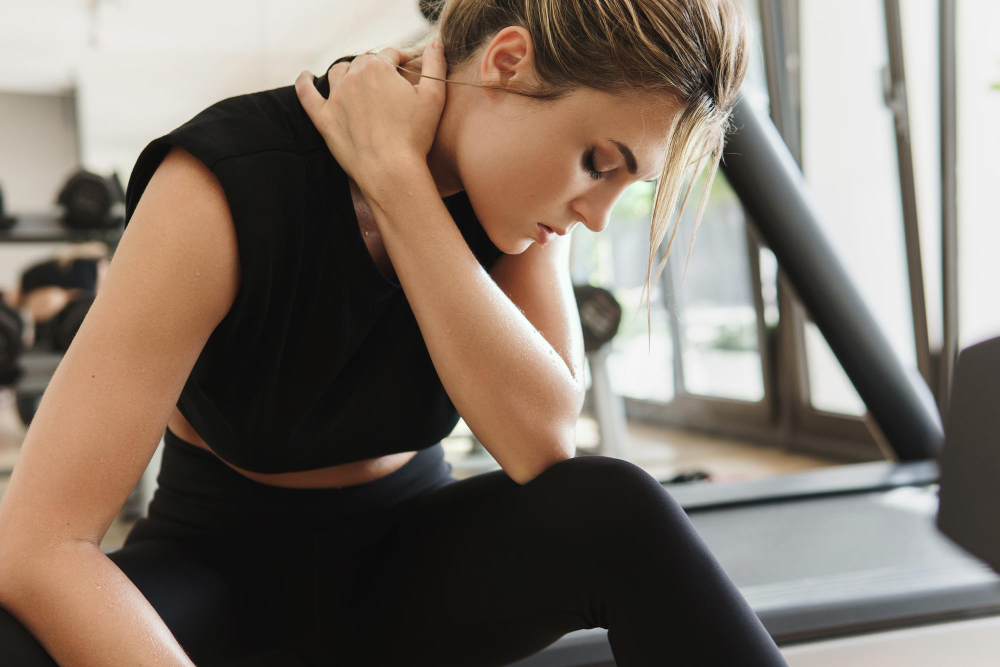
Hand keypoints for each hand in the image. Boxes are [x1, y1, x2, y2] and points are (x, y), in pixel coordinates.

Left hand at [294, 42, 446, 201]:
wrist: (390, 171)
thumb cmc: (415, 135)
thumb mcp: (434, 97)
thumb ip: (435, 65)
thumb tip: (435, 44)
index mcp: (379, 68)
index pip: (390, 54)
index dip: (401, 59)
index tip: (407, 67)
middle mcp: (354, 77)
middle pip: (364, 62)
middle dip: (376, 67)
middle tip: (386, 80)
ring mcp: (336, 98)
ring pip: (338, 73)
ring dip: (348, 71)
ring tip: (355, 78)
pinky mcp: (324, 119)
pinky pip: (306, 94)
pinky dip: (304, 82)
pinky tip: (305, 76)